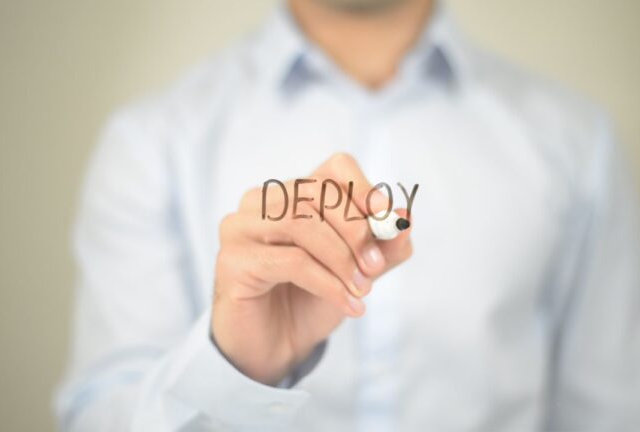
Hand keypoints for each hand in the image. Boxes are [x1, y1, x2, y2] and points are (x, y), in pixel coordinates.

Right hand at [211, 153, 412, 384]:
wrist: (275, 348)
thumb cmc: (311, 301)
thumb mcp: (357, 272)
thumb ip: (383, 247)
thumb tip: (407, 218)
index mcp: (294, 194)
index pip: (334, 168)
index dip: (363, 188)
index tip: (387, 220)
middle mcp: (262, 201)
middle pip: (318, 193)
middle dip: (356, 230)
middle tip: (376, 267)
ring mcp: (241, 227)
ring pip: (301, 223)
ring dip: (341, 259)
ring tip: (362, 289)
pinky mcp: (232, 260)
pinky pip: (290, 261)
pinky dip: (328, 283)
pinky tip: (348, 305)